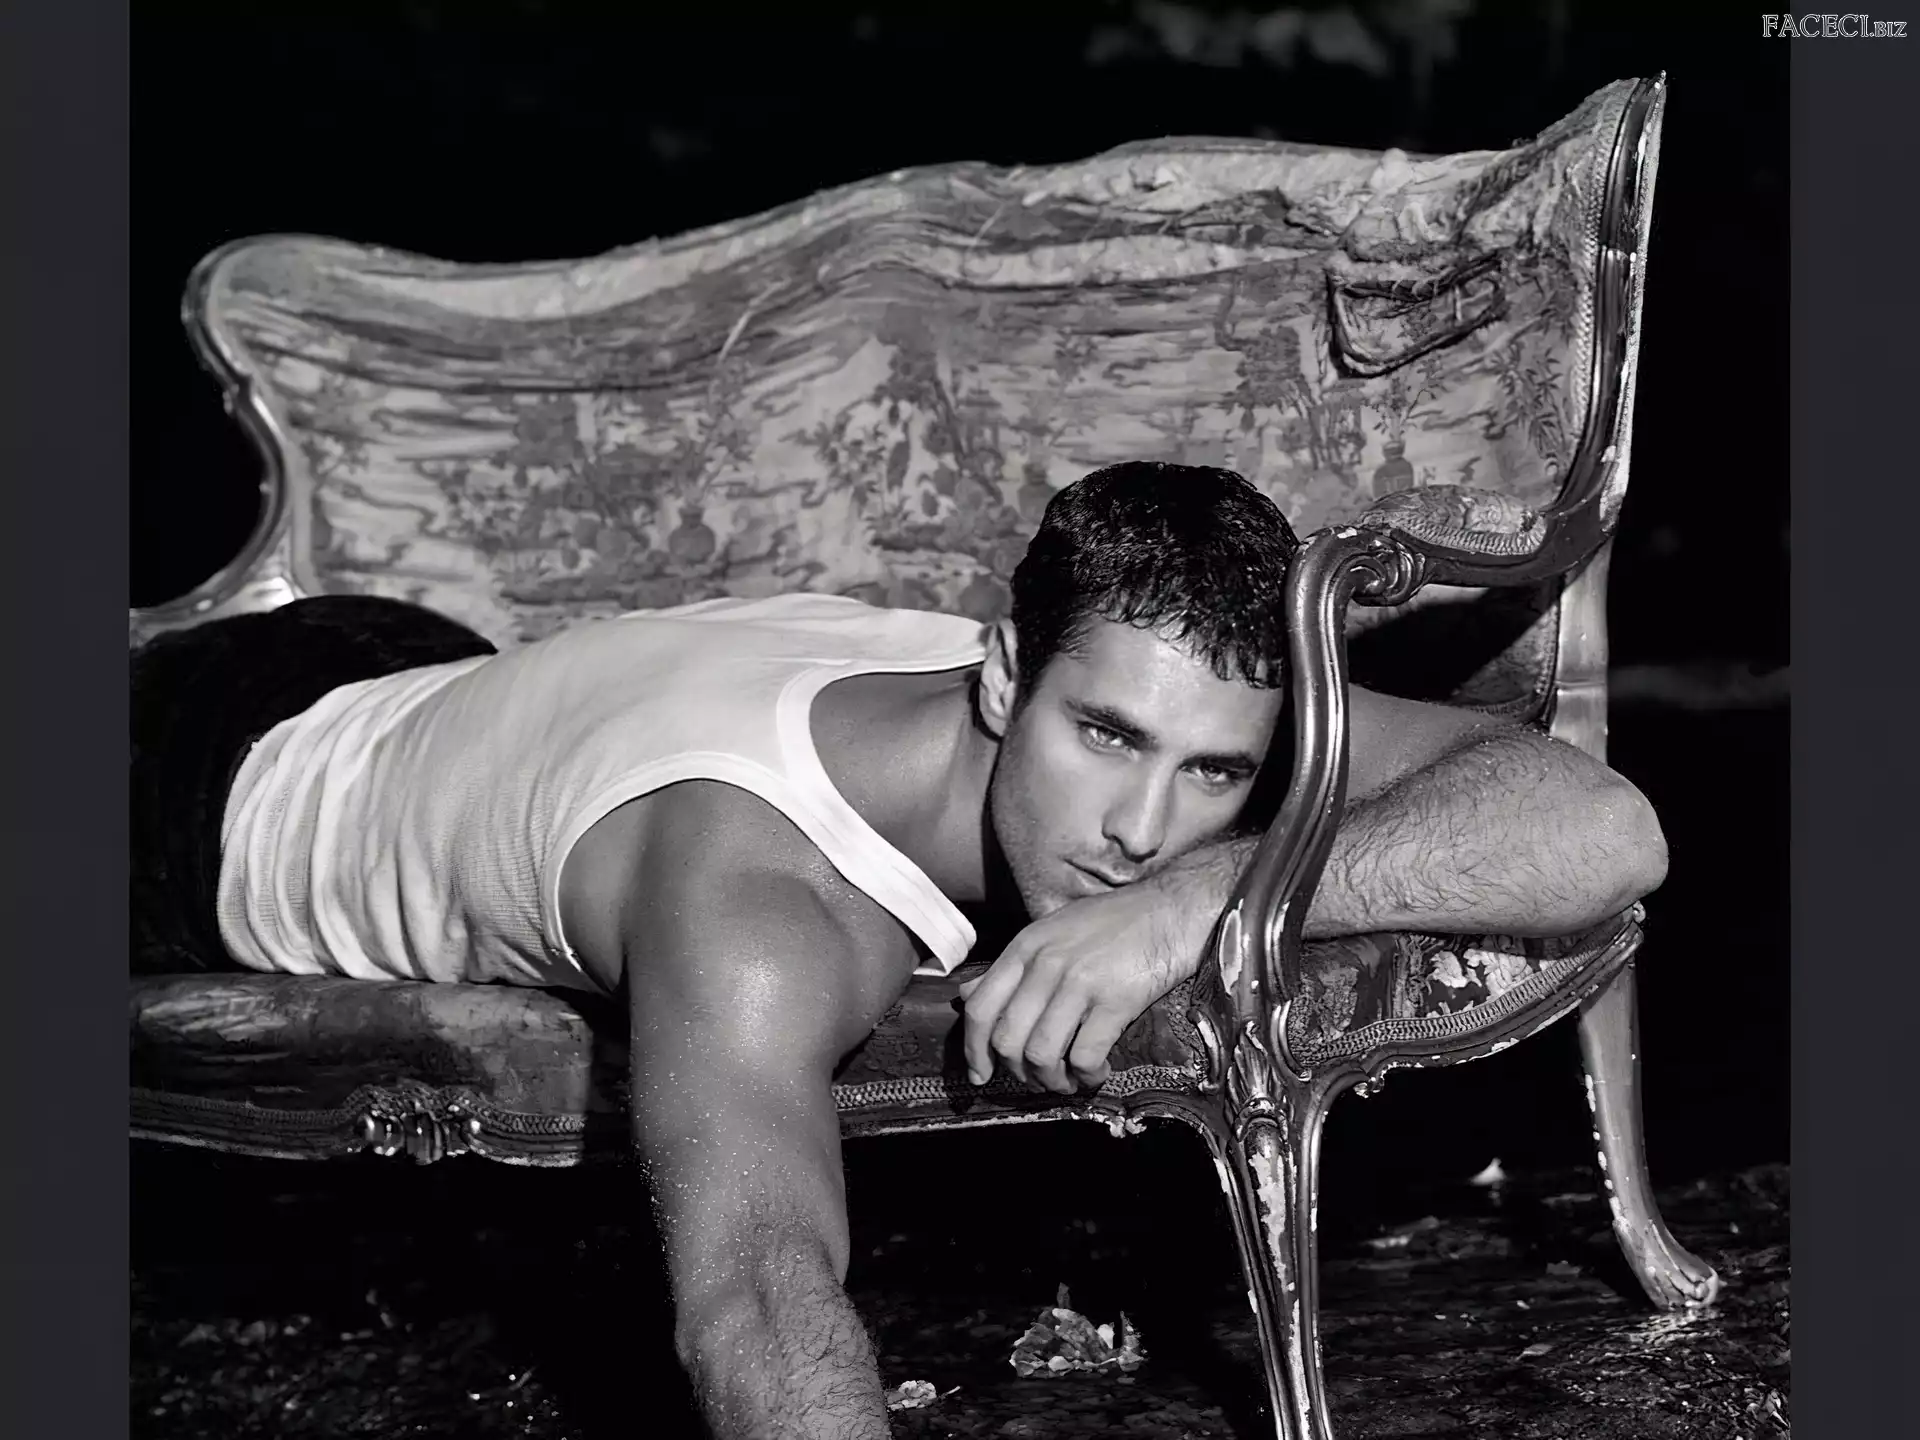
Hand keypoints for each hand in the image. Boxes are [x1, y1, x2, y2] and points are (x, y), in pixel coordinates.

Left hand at [957, 880, 1202, 1094]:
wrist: (1171, 910)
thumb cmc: (1114, 923)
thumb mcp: (1051, 932)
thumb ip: (1011, 967)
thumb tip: (968, 996)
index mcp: (1025, 948)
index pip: (981, 1008)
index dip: (974, 1050)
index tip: (981, 1074)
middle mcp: (1046, 965)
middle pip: (1007, 1039)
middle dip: (1017, 1072)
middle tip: (1037, 1080)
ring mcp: (1080, 983)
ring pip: (1041, 1054)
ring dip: (1051, 1080)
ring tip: (1067, 1081)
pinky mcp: (1115, 1001)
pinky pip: (1084, 1056)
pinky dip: (1086, 1076)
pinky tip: (1097, 1072)